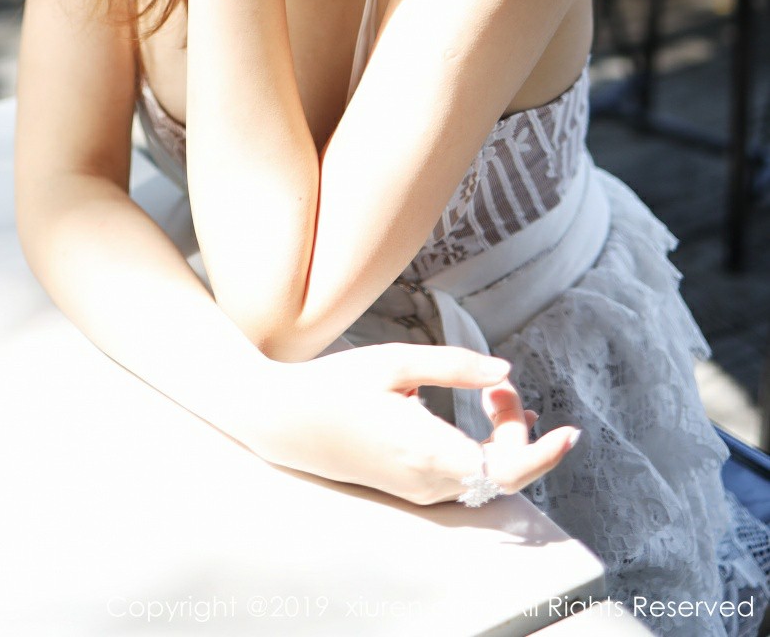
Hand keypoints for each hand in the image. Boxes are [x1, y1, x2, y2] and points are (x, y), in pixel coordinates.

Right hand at [245, 343, 580, 506]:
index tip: (569, 431)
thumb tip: (505, 368)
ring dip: (502, 440)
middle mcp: (427, 482)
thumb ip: (454, 366)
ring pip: (484, 477)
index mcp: (426, 451)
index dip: (543, 454)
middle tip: (501, 385)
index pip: (505, 470)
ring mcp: (418, 491)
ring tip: (496, 393)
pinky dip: (482, 450)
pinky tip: (480, 417)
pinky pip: (464, 478)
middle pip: (501, 473)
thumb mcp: (394, 361)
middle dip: (518, 429)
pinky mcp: (410, 487)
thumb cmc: (335, 386)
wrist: (283, 422)